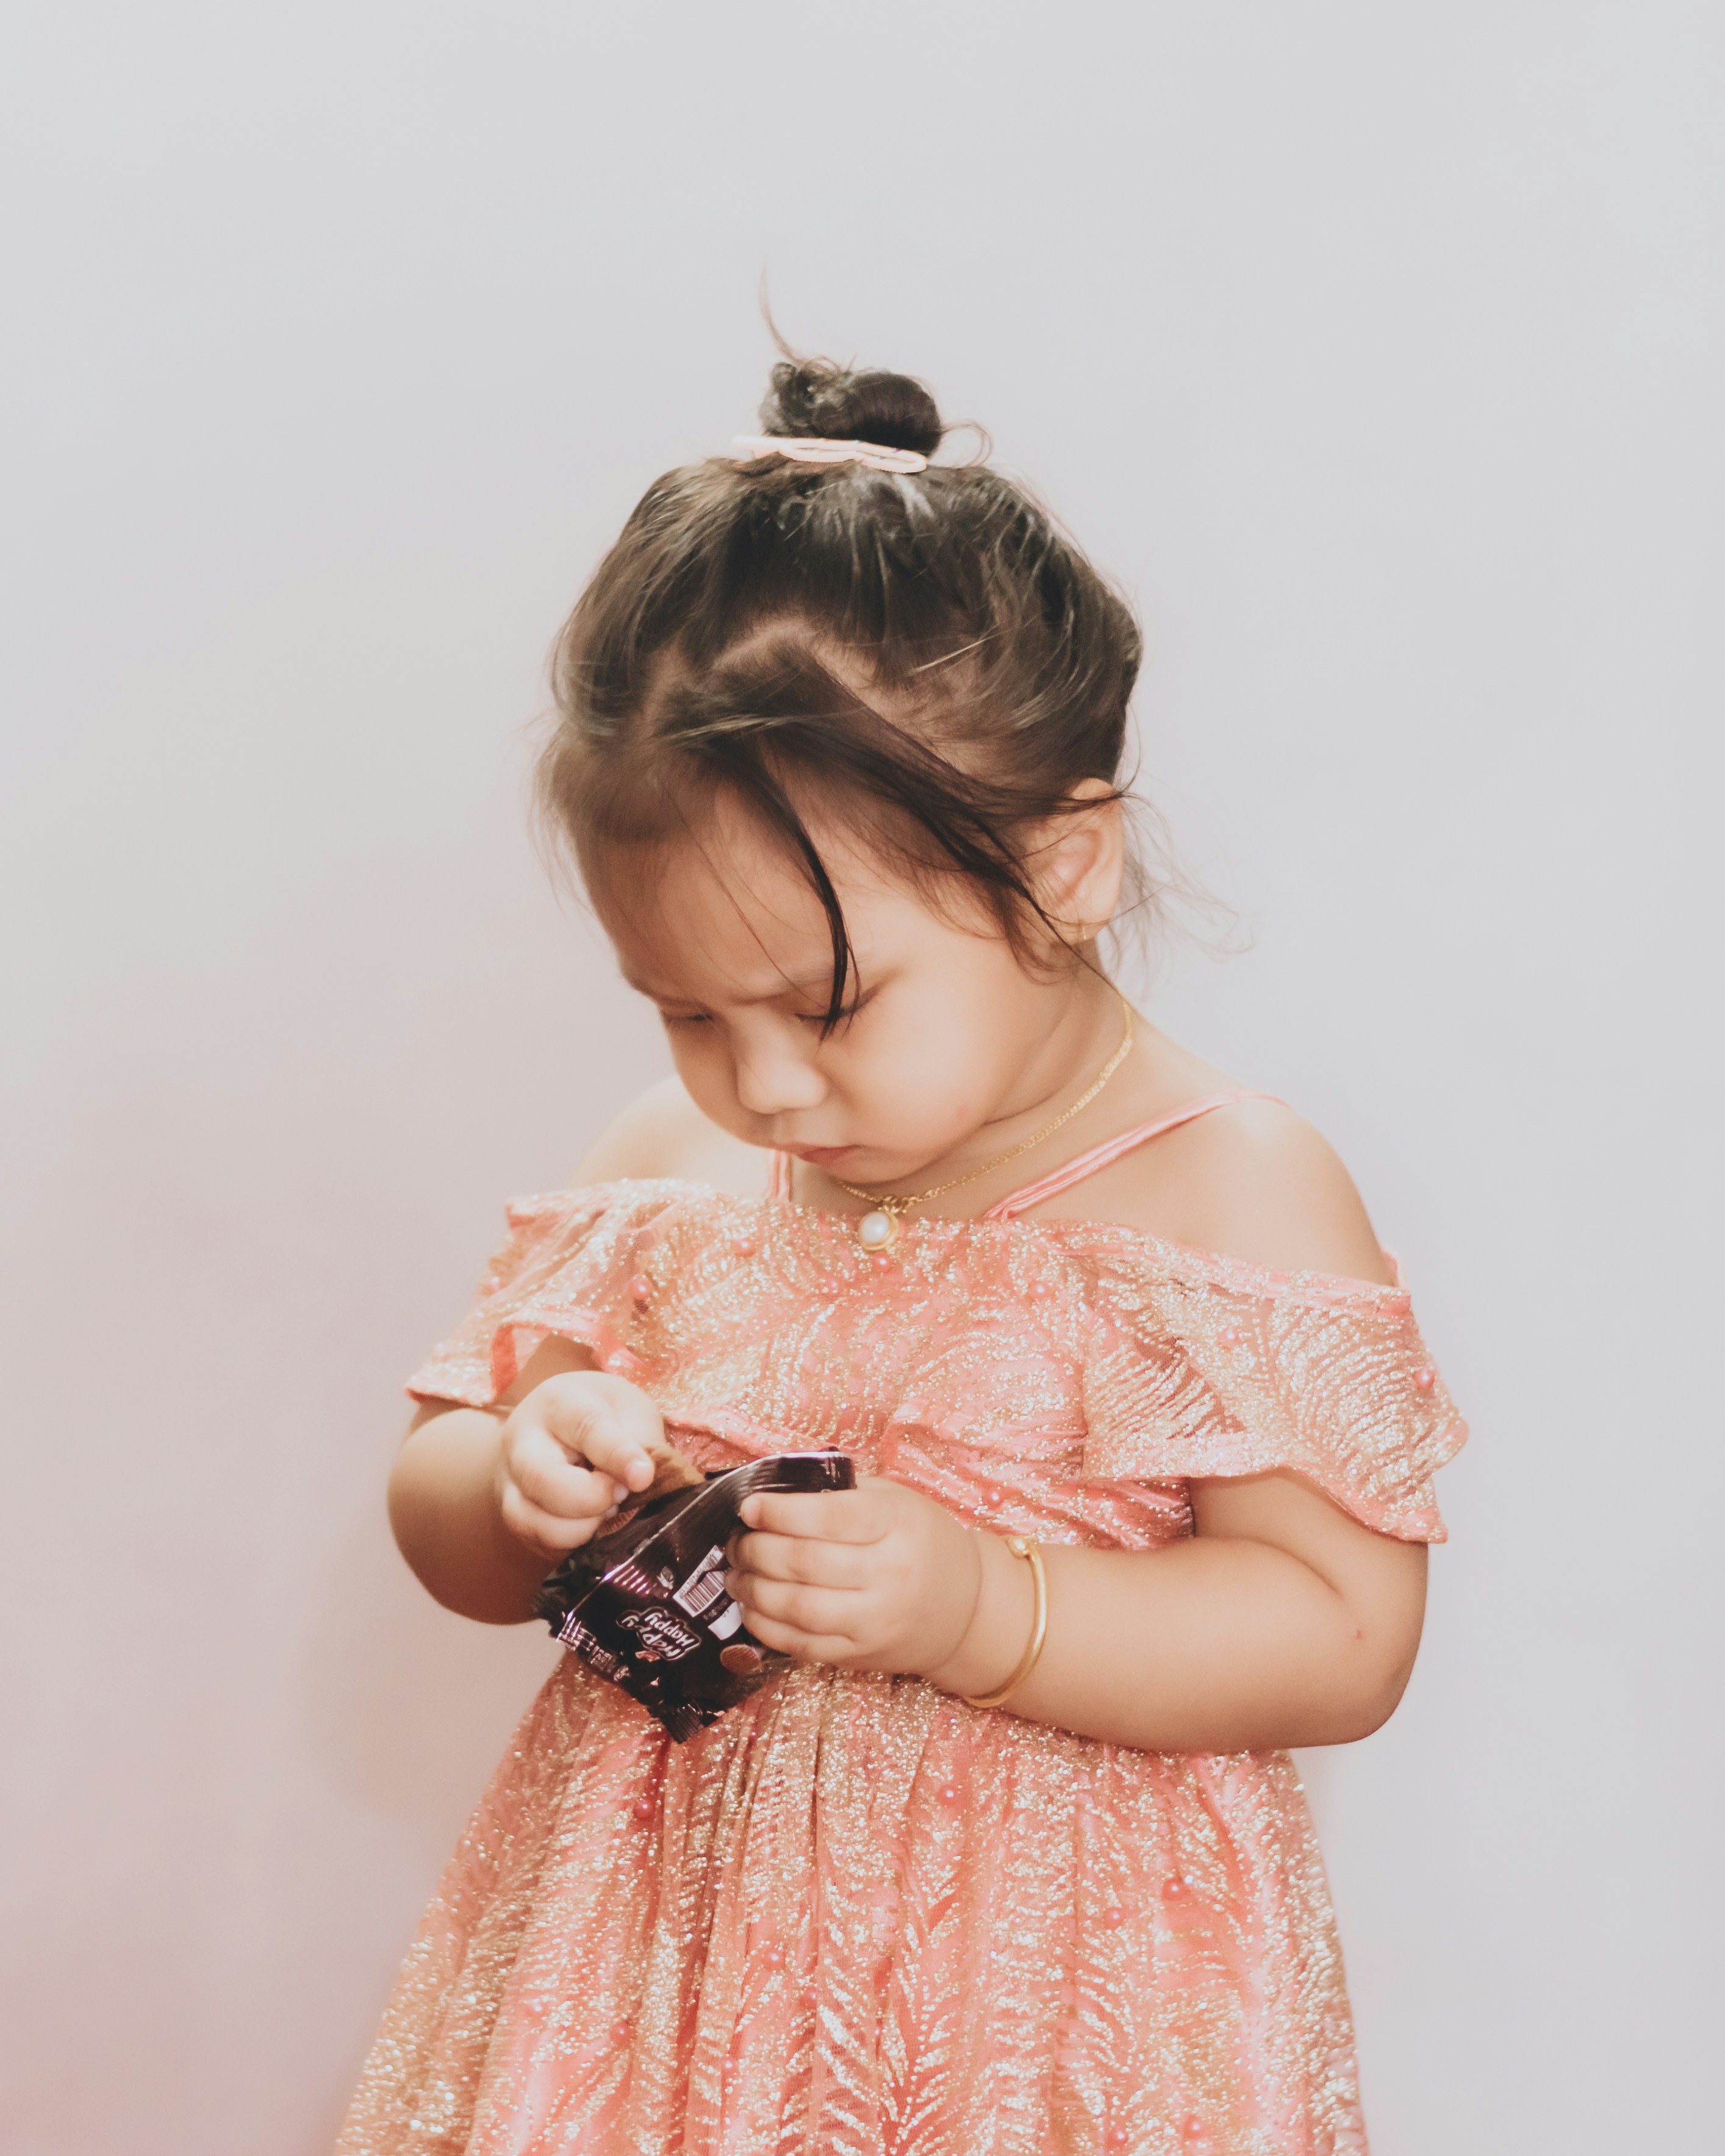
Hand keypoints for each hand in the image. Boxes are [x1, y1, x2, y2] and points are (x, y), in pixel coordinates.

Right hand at [493, 1372, 660, 1560]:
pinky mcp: (514, 1519)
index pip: (586, 1427)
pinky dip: (574, 1543)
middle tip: (621, 1495)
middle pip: (541, 1479)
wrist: (557, 1429)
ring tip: (607, 1507)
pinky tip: (592, 1522)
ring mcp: (510, 1485)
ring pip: (533, 1521)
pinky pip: (540, 1544)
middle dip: (591, 1498)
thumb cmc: (602, 1415)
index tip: (643, 1477)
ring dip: (583, 1528)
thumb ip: (642, 1439)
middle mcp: (521, 1443)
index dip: (618, 1455)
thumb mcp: (630, 1409)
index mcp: (556, 1402)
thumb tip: (644, 1481)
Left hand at [724, 1477, 982, 1676]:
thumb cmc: (922, 1542)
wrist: (965, 1608)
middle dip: (756, 1549)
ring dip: (753, 1589)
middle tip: (737, 1540)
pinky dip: (765, 1627)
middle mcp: (889, 1574)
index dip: (779, 1511)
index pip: (828, 1517)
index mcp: (897, 1525)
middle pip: (803, 1562)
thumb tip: (774, 1487)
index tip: (749, 1506)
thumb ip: (842, 1491)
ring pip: (796, 1607)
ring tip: (736, 1573)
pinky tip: (751, 1607)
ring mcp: (874, 1620)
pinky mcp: (859, 1654)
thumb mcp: (896, 1501)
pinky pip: (801, 1644)